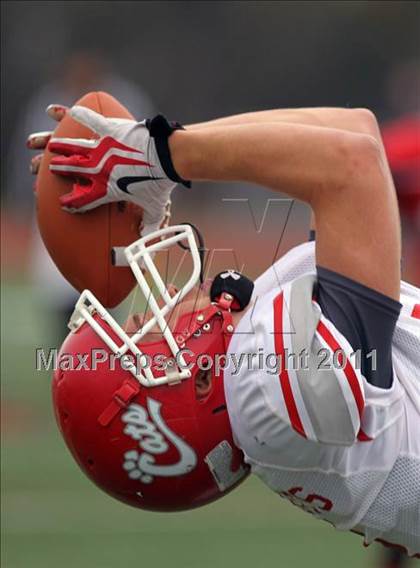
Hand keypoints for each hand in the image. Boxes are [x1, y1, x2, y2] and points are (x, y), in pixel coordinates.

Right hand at [28, 105, 179, 234]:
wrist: (166, 157)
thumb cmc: (160, 183)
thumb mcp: (154, 208)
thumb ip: (149, 225)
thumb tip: (148, 241)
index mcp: (107, 189)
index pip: (84, 200)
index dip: (73, 203)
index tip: (64, 203)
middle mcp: (99, 169)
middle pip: (74, 170)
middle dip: (61, 170)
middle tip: (53, 168)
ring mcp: (102, 148)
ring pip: (75, 147)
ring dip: (62, 146)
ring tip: (52, 145)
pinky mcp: (110, 130)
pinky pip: (91, 121)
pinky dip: (82, 115)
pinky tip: (73, 111)